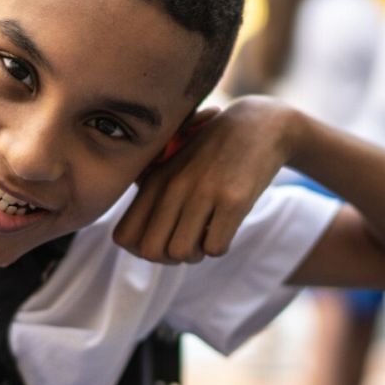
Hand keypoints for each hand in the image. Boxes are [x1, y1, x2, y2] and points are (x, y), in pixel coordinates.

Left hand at [114, 96, 298, 263]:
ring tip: (207, 234)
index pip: (124, 236)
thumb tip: (136, 242)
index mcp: (155, 179)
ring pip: (181, 253)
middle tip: (188, 242)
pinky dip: (220, 246)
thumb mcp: (174, 167)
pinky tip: (225, 227)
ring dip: (196, 254)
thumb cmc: (212, 155)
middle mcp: (174, 186)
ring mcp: (203, 192)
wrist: (259, 126)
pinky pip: (215, 249)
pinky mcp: (234, 200)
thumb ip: (151, 198)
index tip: (163, 240)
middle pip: (151, 251)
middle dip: (169, 258)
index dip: (142, 249)